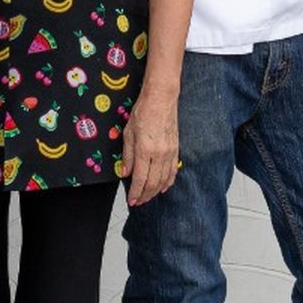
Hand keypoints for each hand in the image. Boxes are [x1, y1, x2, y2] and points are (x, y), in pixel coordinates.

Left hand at [122, 90, 180, 204]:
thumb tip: (126, 172)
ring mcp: (169, 153)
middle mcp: (159, 154)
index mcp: (145, 150)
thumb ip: (127, 155)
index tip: (131, 200)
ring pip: (163, 180)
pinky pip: (173, 171)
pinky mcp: (176, 149)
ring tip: (147, 197)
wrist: (161, 99)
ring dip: (155, 192)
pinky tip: (163, 188)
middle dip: (144, 196)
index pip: (140, 179)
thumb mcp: (128, 133)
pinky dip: (168, 182)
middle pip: (153, 183)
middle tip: (138, 202)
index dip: (135, 193)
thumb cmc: (143, 112)